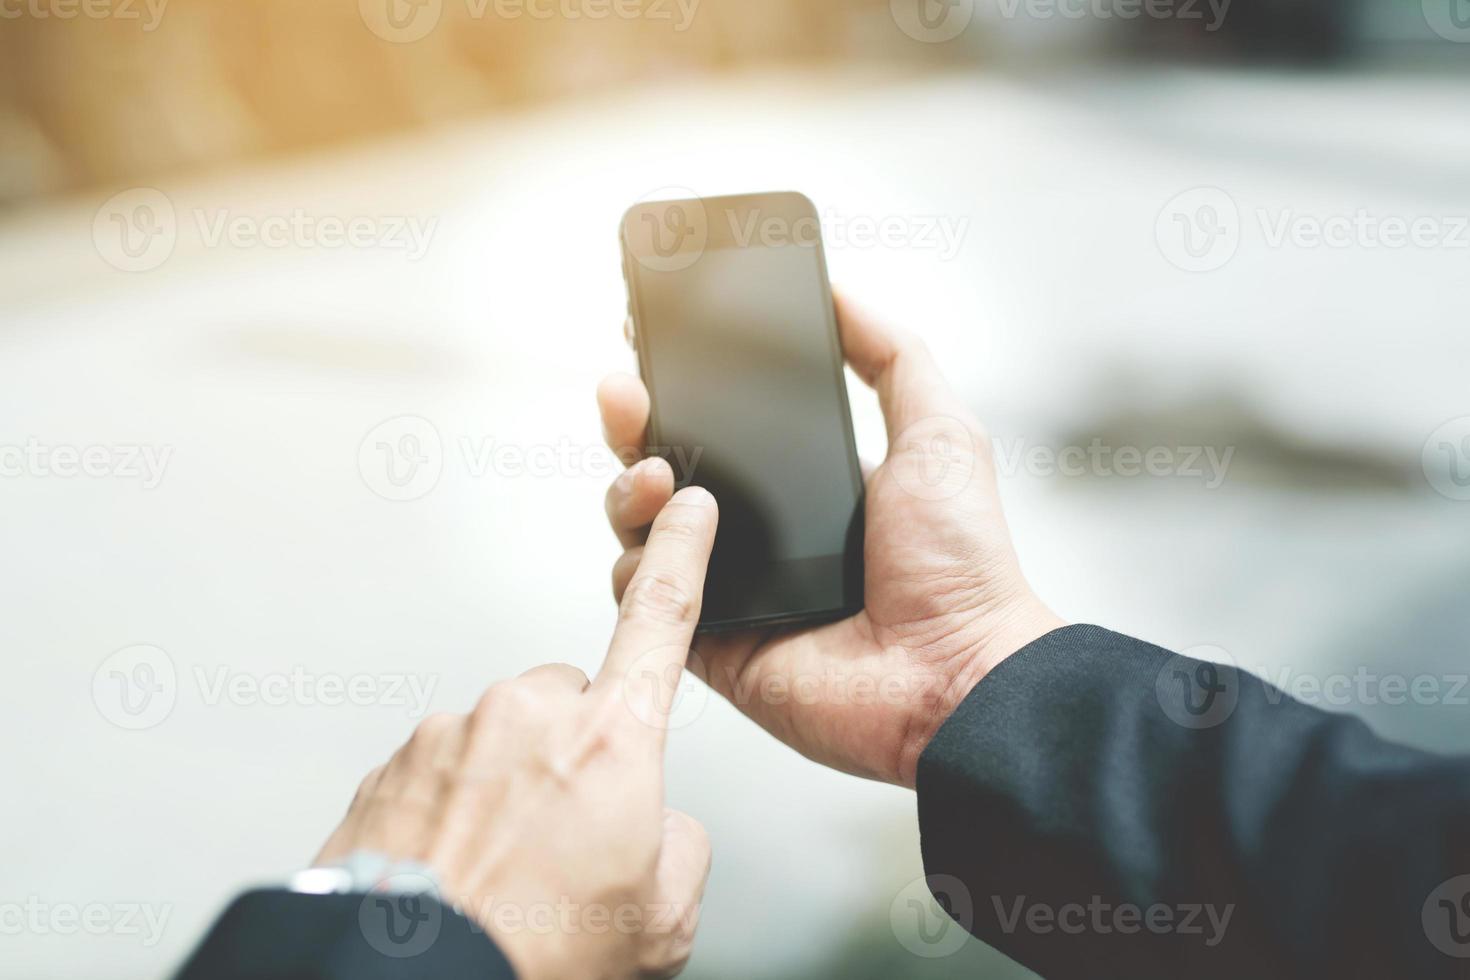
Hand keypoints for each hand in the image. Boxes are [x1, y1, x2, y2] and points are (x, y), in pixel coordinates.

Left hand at [315, 488, 719, 979]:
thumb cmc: (530, 953)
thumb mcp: (661, 919)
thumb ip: (682, 846)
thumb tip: (661, 830)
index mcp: (609, 743)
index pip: (660, 622)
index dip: (682, 556)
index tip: (687, 509)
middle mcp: (527, 718)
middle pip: (574, 701)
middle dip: (577, 749)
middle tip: (566, 836)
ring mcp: (452, 735)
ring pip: (504, 737)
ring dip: (510, 784)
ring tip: (505, 864)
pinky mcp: (395, 762)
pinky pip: (445, 767)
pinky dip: (455, 806)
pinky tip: (458, 864)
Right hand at [596, 294, 1063, 787]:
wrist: (956, 675)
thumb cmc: (962, 564)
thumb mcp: (939, 431)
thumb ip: (893, 355)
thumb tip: (840, 291)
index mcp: (805, 485)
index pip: (721, 423)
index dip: (681, 384)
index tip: (653, 342)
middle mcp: (760, 533)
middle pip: (664, 466)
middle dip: (633, 422)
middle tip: (626, 392)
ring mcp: (731, 589)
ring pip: (641, 527)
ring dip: (629, 486)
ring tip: (655, 469)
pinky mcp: (710, 643)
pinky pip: (647, 599)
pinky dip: (643, 563)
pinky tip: (672, 533)